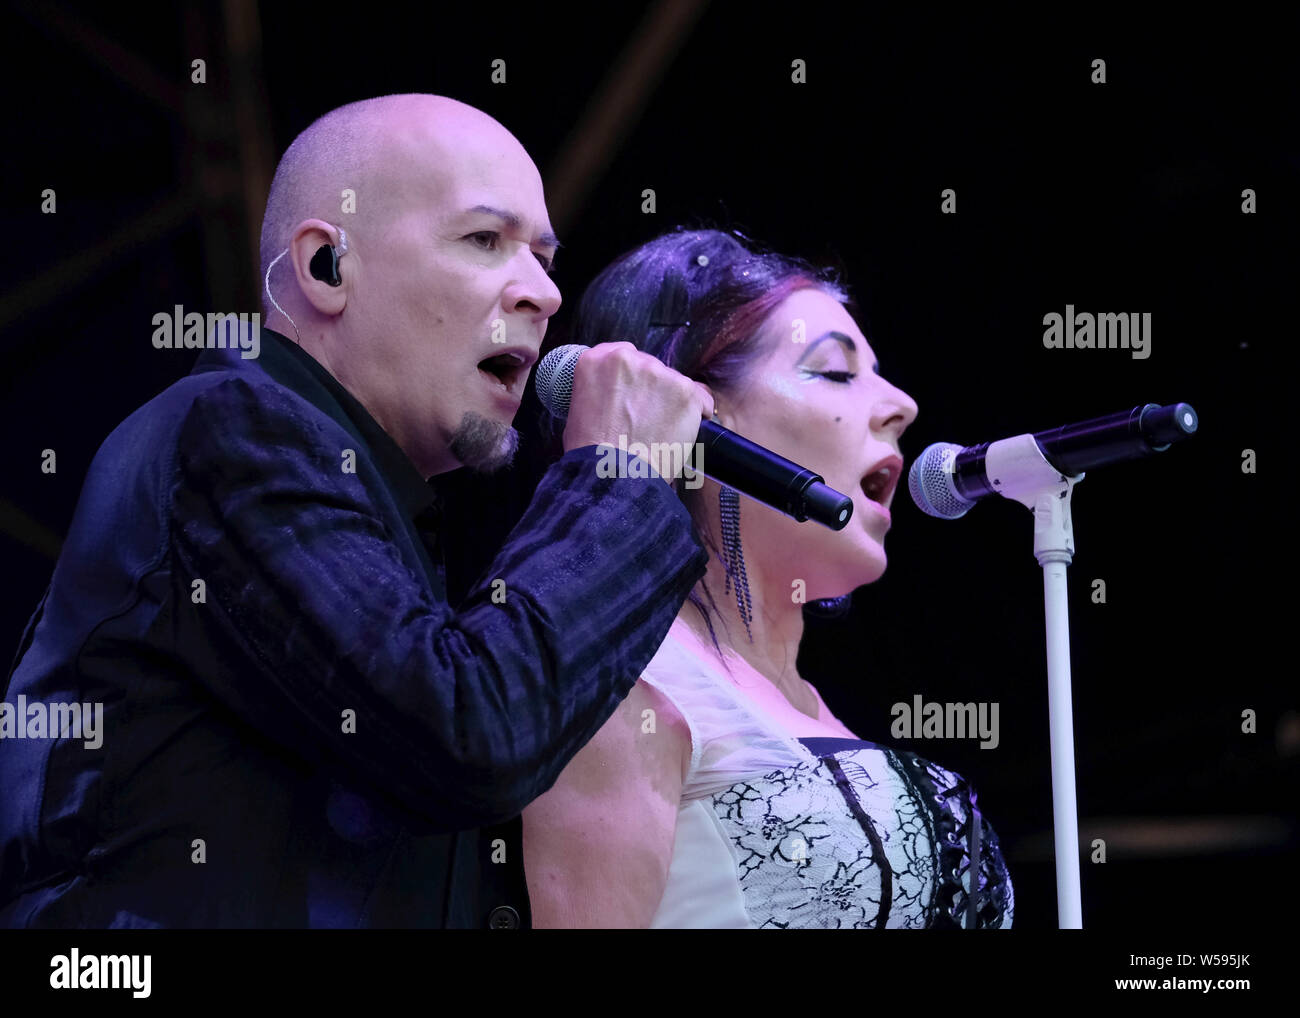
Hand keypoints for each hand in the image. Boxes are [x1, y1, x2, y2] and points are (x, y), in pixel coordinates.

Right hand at [561, 342, 713, 483]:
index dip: (631, 377)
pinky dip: (697, 414)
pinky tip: (684, 431)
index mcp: (596, 360)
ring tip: (661, 431)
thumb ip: (597, 391)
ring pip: (674, 382)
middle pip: (650, 366)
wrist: (615, 476)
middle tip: (646, 419)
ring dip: (672, 402)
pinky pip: (700, 398)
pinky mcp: (686, 390)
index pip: (622, 354)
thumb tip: (616, 395)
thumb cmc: (592, 454)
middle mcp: (627, 358)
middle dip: (651, 390)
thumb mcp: (578, 412)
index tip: (633, 392)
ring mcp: (659, 372)